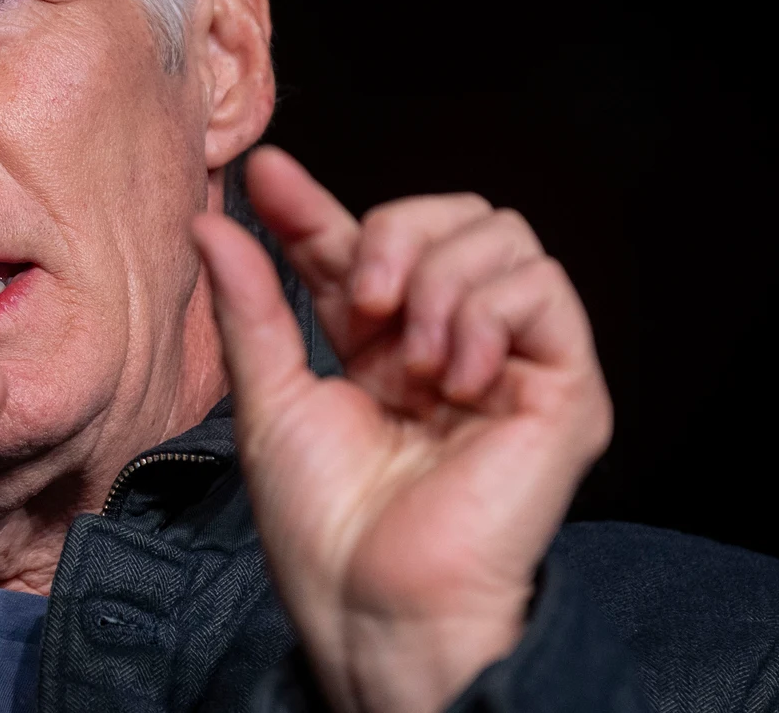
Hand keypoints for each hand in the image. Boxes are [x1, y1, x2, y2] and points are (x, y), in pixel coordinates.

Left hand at [191, 147, 611, 712]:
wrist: (370, 601)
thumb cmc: (324, 527)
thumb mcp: (270, 399)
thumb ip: (251, 306)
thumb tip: (215, 223)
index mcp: (382, 347)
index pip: (360, 245)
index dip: (316, 205)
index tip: (266, 176)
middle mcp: (452, 344)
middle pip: (454, 216)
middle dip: (394, 232)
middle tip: (357, 297)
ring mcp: (512, 363)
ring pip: (504, 237)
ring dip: (440, 277)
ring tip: (406, 355)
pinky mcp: (563, 389)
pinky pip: (546, 289)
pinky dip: (488, 310)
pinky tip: (449, 372)